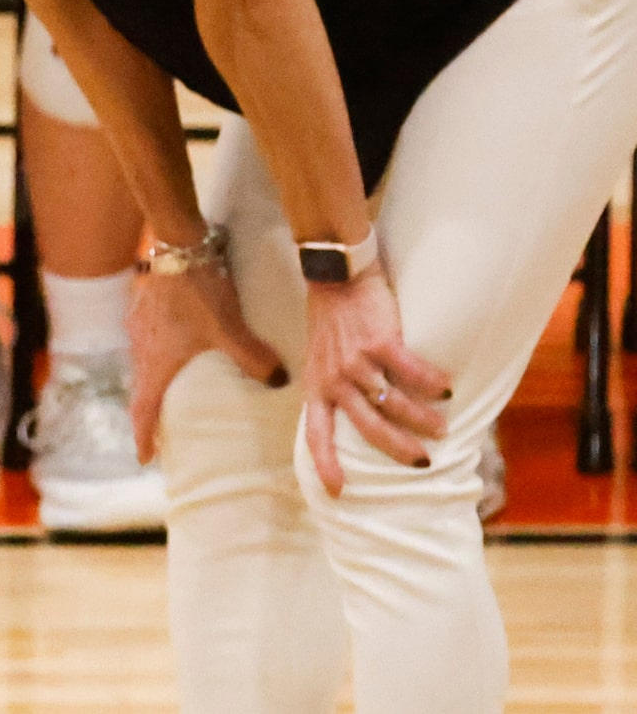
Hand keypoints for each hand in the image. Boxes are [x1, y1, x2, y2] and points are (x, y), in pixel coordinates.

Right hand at [129, 258, 288, 461]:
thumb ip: (253, 358)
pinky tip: (171, 342)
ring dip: (152, 378)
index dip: (144, 435)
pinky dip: (156, 351)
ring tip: (167, 385)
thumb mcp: (230, 329)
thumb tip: (279, 382)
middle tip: (159, 426)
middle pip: (140, 386)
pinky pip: (146, 338)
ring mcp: (138, 324)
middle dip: (148, 408)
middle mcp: (141, 346)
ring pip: (142, 360)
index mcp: (157, 360)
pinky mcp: (143, 306)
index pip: (144, 407)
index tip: (144, 458)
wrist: (178, 245)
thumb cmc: (200, 291)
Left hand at [300, 269, 450, 495]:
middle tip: (422, 462)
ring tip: (443, 429)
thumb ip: (335, 384)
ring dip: (423, 420)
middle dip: (398, 449)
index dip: (325, 462)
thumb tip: (362, 413)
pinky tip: (448, 389)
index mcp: (318, 385)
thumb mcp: (320, 357)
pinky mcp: (379, 341)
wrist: (335, 274)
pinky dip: (432, 384)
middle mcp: (335, 378)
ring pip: (394, 403)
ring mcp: (356, 360)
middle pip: (368, 427)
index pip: (317, 432)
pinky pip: (412, 372)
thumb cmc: (331, 318)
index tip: (336, 491)